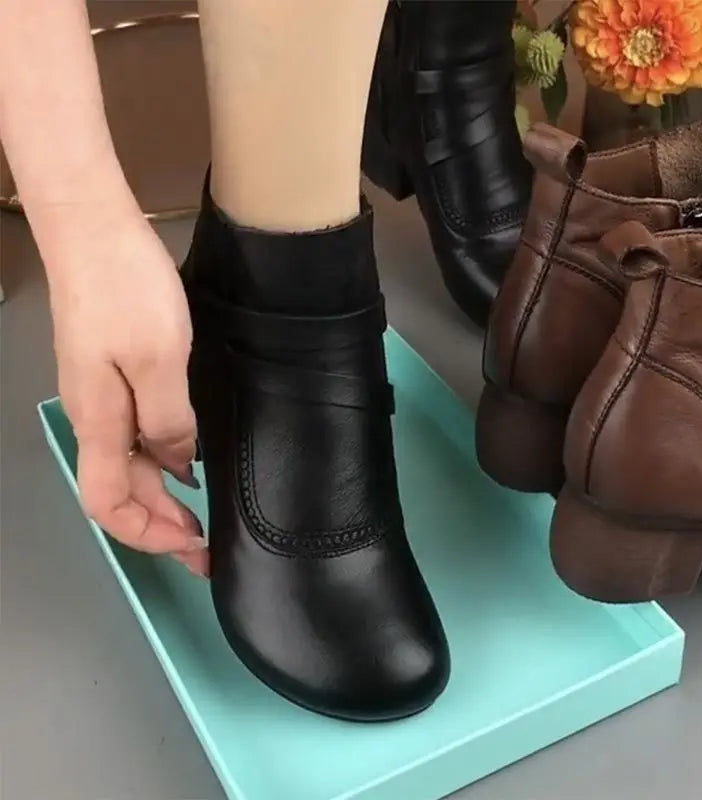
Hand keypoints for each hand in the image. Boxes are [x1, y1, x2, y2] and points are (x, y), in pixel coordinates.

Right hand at [48, 204, 207, 576]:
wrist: (92, 226)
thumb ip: (168, 420)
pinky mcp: (110, 371)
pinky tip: (186, 458)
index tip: (188, 548)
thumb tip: (178, 464)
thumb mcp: (160, 360)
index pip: (108, 504)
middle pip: (120, 489)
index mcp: (99, 420)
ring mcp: (99, 393)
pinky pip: (133, 433)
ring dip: (162, 494)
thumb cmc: (125, 287)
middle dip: (161, 523)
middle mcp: (92, 415)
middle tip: (205, 544)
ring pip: (127, 463)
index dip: (145, 535)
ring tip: (199, 512)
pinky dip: (160, 457)